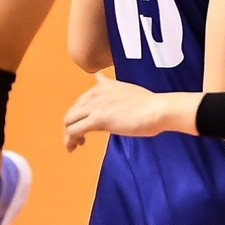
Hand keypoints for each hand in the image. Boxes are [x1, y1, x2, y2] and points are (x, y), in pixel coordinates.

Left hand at [64, 77, 185, 150]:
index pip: (81, 101)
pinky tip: (74, 147)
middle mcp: (96, 94)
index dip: (79, 115)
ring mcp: (95, 106)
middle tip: (79, 138)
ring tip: (74, 144)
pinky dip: (70, 140)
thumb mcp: (126, 88)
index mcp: (103, 86)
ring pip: (68, 120)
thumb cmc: (148, 104)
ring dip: (68, 134)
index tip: (84, 125)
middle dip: (71, 125)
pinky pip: (73, 130)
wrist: (157, 109)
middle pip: (72, 111)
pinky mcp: (97, 119)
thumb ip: (111, 86)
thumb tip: (100, 78)